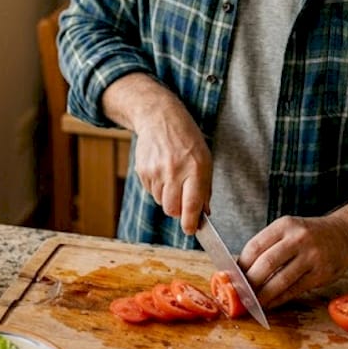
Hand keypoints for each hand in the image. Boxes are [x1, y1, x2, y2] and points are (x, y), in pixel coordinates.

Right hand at [132, 111, 211, 234]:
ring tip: (173, 178)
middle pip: (172, 209)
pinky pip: (151, 191)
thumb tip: (203, 214)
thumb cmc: (187, 140)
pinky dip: (158, 188)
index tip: (191, 230)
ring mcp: (156, 171)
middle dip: (178, 212)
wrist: (160, 118)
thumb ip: (205, 188)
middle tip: (183, 202)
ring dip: (168, 198)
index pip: (191, 204)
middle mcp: (174, 171)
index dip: (190, 223)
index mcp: (195, 168)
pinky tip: (162, 171)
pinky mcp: (142, 170)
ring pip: (161, 202)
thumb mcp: (205, 159)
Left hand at [238, 214, 347, 309]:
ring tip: (252, 303)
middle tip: (239, 294)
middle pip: (265, 264)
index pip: (255, 246)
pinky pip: (294, 290)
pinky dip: (279, 299)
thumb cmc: (310, 236)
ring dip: (262, 295)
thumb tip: (240, 270)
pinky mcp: (321, 273)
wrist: (345, 235)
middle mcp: (298, 238)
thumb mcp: (289, 231)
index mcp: (285, 225)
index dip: (241, 265)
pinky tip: (269, 304)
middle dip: (249, 283)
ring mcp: (312, 256)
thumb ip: (269, 246)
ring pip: (280, 280)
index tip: (232, 278)